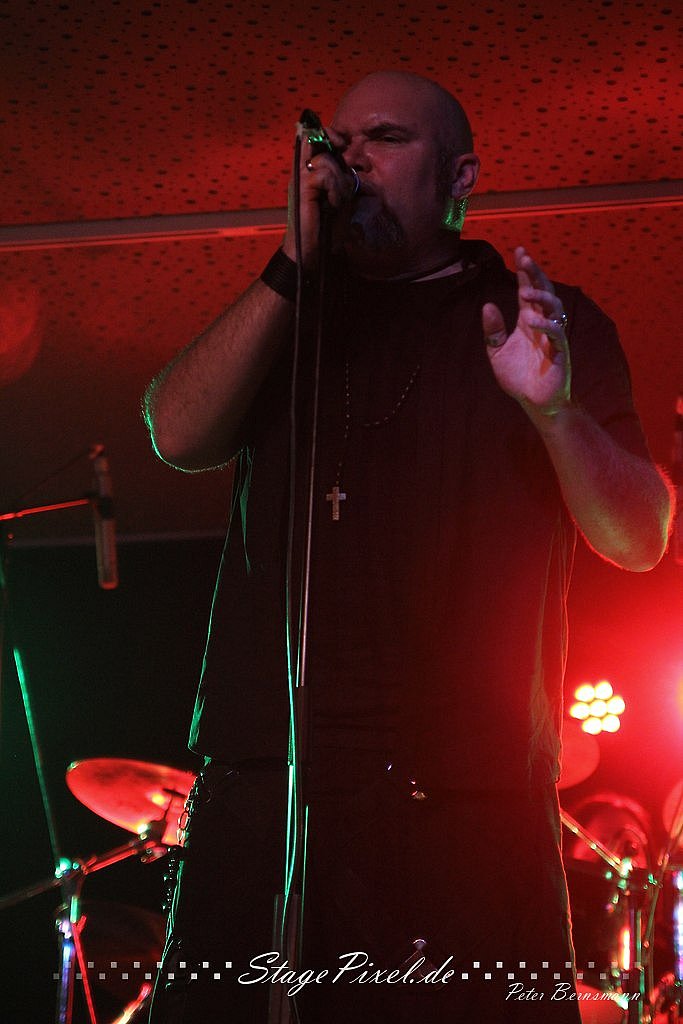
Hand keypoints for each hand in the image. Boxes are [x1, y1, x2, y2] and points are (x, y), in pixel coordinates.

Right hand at [282, 125, 355, 268]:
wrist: (314, 253)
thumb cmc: (326, 229)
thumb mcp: (340, 199)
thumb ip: (341, 180)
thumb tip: (349, 164)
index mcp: (308, 172)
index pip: (313, 138)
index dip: (328, 134)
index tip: (342, 142)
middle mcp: (301, 172)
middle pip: (316, 140)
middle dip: (334, 147)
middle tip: (342, 162)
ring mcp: (299, 180)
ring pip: (325, 160)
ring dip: (339, 181)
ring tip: (337, 201)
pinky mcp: (301, 189)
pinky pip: (323, 175)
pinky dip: (334, 190)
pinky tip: (332, 205)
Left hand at [482, 247, 570, 415]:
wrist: (534, 402)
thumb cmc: (518, 376)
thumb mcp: (497, 352)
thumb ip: (493, 331)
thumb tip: (487, 305)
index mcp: (528, 320)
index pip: (527, 289)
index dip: (524, 271)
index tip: (518, 251)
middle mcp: (542, 323)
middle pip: (542, 291)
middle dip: (535, 274)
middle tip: (525, 259)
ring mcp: (553, 336)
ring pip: (553, 307)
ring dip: (541, 296)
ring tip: (526, 290)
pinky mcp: (560, 351)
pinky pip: (556, 333)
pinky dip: (546, 324)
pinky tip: (532, 319)